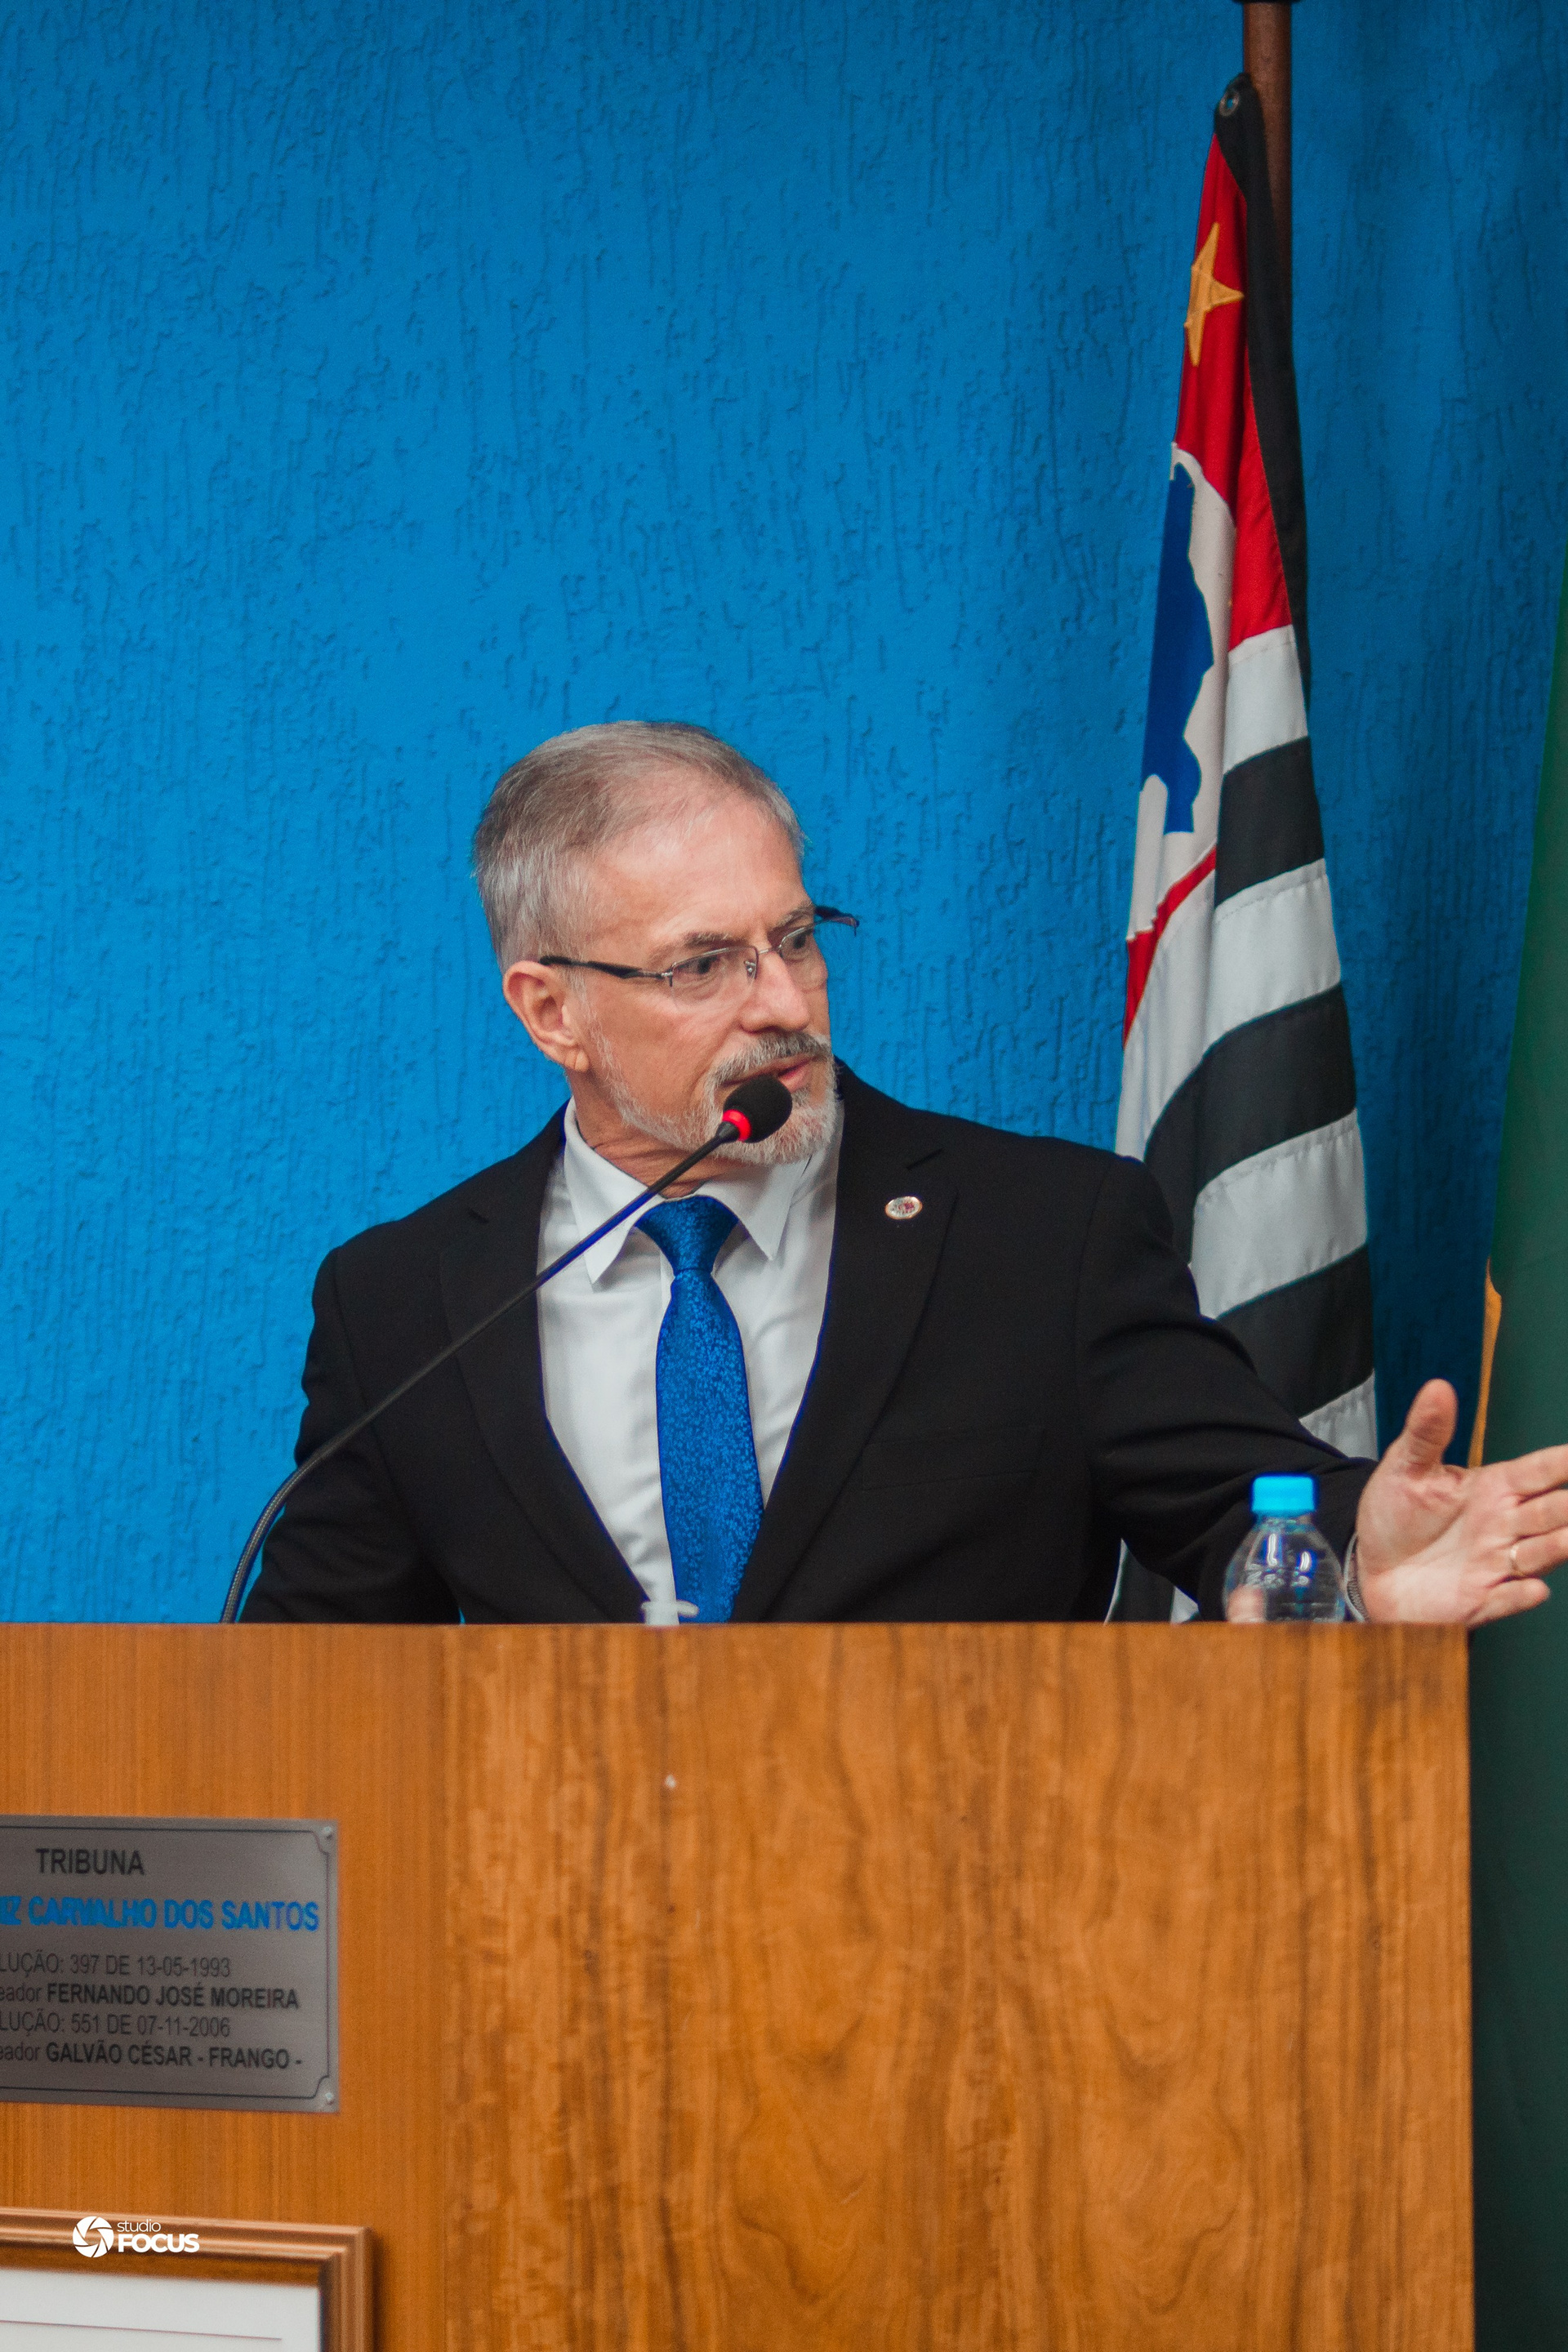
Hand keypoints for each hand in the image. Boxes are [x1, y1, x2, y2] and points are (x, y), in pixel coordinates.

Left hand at [1354, 1380, 1567, 1625]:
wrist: (1371, 1567)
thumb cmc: (1396, 1515)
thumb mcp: (1405, 1468)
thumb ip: (1426, 1432)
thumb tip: (1437, 1387)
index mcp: (1494, 1488)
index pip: (1538, 1472)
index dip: (1562, 1463)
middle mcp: (1504, 1525)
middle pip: (1551, 1512)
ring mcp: (1496, 1563)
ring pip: (1540, 1553)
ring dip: (1559, 1546)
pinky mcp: (1480, 1599)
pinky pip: (1506, 1600)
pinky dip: (1520, 1596)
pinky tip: (1534, 1590)